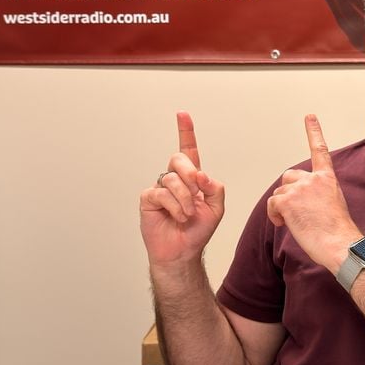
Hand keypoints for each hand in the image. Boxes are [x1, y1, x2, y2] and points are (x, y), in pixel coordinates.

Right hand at [139, 111, 225, 266]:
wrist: (183, 251)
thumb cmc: (198, 229)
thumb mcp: (216, 208)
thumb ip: (215, 188)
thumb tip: (202, 175)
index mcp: (192, 177)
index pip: (188, 150)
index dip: (185, 131)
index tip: (182, 114)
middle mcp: (175, 179)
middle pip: (179, 158)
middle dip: (191, 173)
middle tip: (197, 190)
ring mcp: (160, 188)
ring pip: (172, 178)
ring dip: (186, 198)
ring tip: (188, 214)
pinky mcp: (149, 199)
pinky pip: (162, 193)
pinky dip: (176, 206)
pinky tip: (179, 217)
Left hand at [267, 115, 361, 273]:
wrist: (340, 243)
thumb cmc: (339, 231)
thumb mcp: (334, 204)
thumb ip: (319, 194)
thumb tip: (305, 202)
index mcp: (328, 179)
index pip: (320, 150)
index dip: (314, 132)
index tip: (309, 117)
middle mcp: (314, 179)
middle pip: (289, 176)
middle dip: (288, 192)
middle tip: (297, 212)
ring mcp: (300, 188)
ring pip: (279, 192)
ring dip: (282, 207)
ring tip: (296, 222)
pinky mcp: (288, 200)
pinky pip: (272, 203)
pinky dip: (274, 214)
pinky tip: (284, 223)